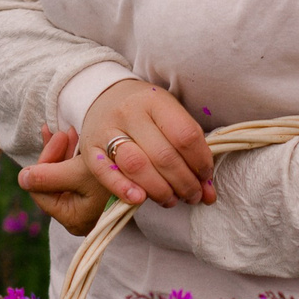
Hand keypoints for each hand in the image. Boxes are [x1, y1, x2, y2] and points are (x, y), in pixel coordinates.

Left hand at [17, 125, 108, 236]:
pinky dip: (69, 155)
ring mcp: (82, 206)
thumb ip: (48, 176)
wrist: (153, 163)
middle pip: (49, 182)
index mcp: (74, 219)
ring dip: (62, 152)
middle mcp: (77, 217)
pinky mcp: (88, 194)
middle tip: (62, 132)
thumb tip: (21, 180)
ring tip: (68, 131)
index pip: (41, 189)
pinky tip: (68, 135)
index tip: (59, 136)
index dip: (45, 163)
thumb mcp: (80, 171)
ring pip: (58, 176)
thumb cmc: (117, 170)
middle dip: (54, 155)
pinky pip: (68, 173)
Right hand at [80, 78, 214, 209]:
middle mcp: (130, 112)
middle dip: (184, 183)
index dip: (201, 162)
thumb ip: (191, 151)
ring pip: (137, 165)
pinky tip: (139, 200)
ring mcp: (107, 129)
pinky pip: (106, 172)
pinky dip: (123, 189)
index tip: (206, 176)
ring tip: (171, 199)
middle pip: (163, 155)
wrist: (104, 98)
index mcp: (156, 101)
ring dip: (159, 190)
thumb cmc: (146, 112)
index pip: (185, 135)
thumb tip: (209, 192)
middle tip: (193, 195)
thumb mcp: (170, 117)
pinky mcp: (90, 148)